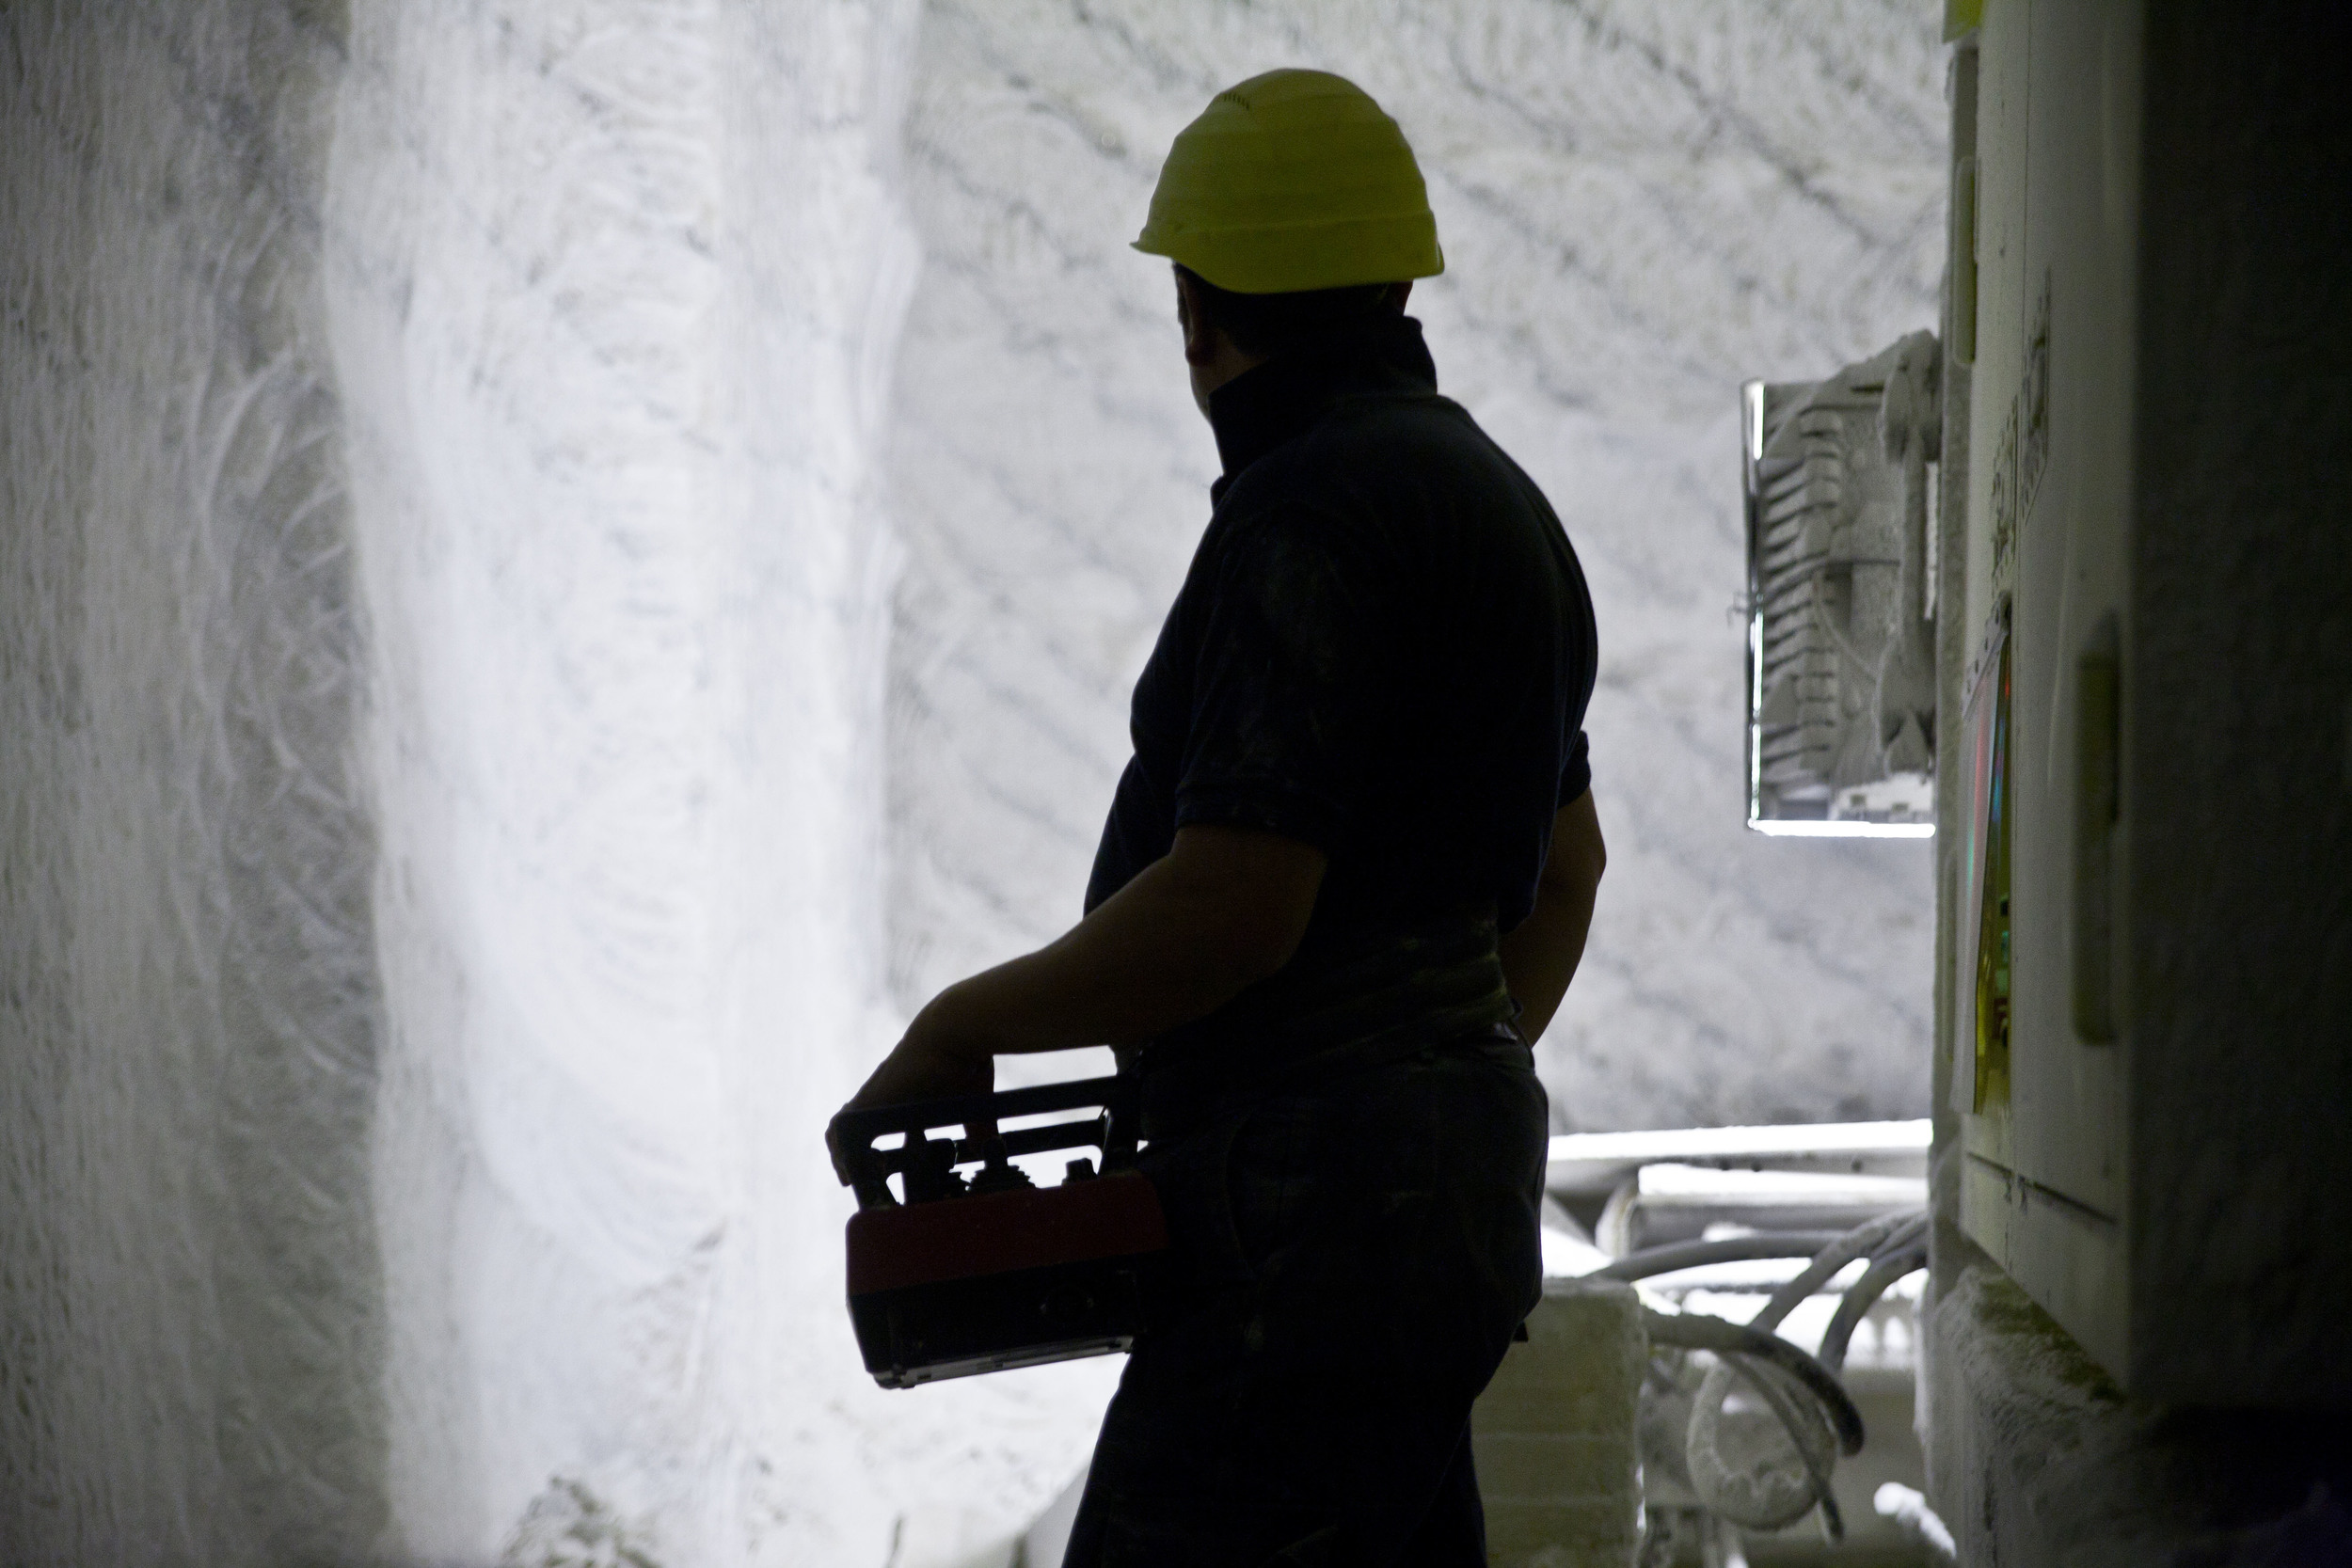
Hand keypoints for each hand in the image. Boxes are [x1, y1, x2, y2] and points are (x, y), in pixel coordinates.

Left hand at [826, 1025, 992, 1185]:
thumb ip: (977, 1126)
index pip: (878, 1116)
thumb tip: (988, 1149)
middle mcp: (886, 1092)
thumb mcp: (973, 1100)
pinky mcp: (871, 1098)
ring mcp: (876, 1094)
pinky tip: (849, 1170)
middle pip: (854, 1122)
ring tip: (850, 1178)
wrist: (955, 1030)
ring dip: (842, 1152)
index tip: (881, 1164)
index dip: (874, 1139)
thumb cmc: (968, 1057)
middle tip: (857, 1177)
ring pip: (843, 1125)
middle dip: (851, 1151)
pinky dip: (840, 1148)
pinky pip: (842, 1127)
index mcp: (906, 1090)